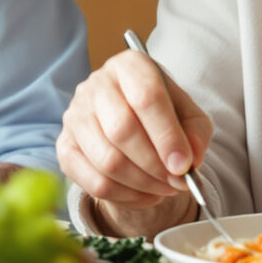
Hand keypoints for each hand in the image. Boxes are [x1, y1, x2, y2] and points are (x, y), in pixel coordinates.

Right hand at [57, 50, 213, 212]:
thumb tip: (190, 160)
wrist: (128, 117)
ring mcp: (75, 116)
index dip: (167, 136)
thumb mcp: (188, 113)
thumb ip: (196, 132)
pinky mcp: (65, 147)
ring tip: (165, 189)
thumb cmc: (160, 112)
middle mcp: (96, 85)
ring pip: (107, 161)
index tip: (184, 165)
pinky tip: (145, 194)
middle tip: (177, 182)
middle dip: (155, 165)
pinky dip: (125, 196)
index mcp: (129, 66)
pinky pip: (94, 182)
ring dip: (143, 184)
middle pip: (122, 130)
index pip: (145, 97)